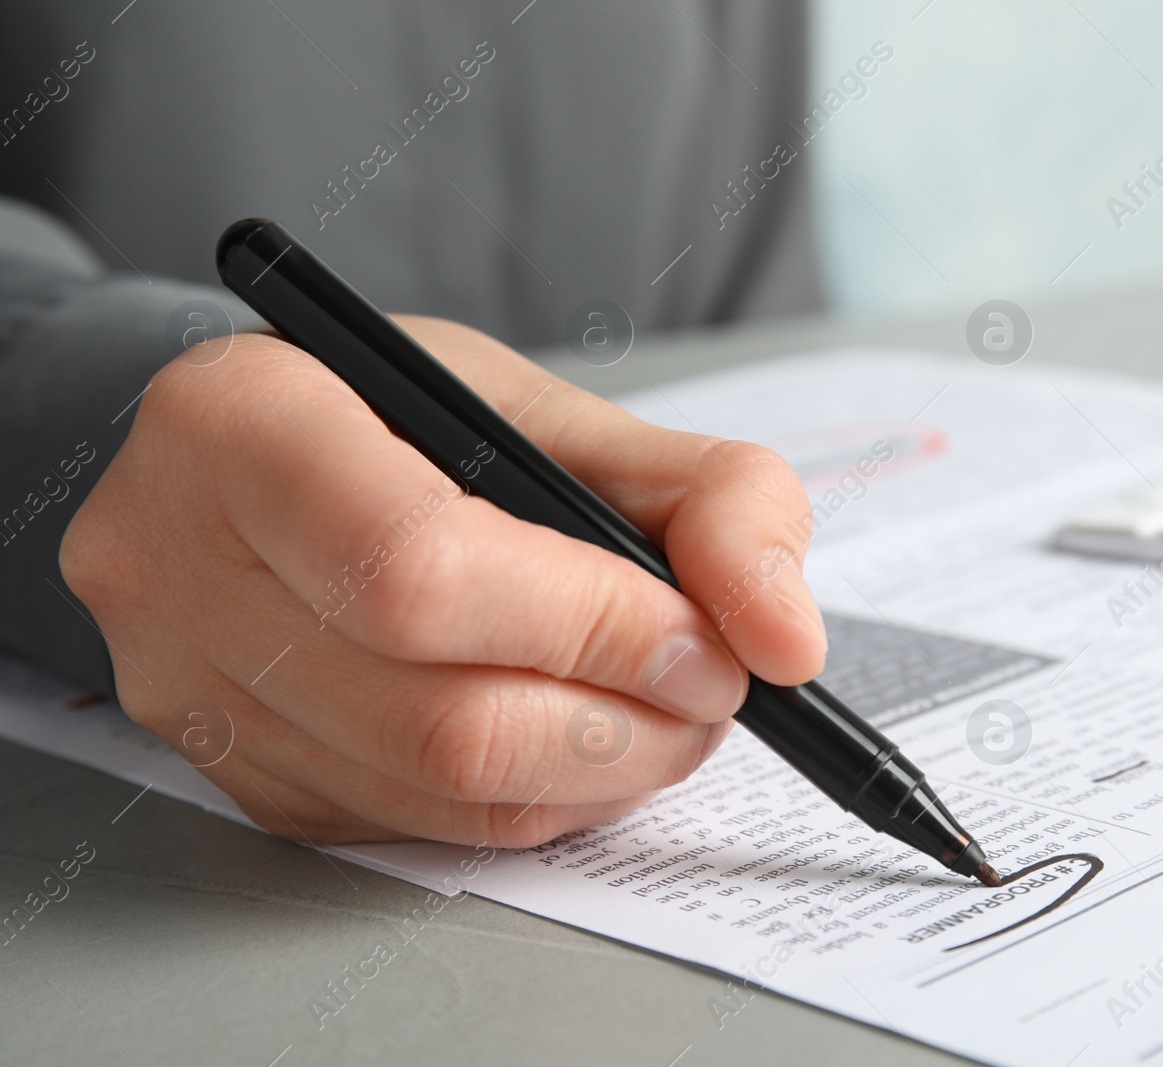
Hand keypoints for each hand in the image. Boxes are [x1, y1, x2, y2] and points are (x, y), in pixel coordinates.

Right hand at [60, 316, 826, 846]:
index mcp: (243, 425)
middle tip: (708, 689)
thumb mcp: (557, 405)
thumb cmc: (403, 418)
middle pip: (442, 716)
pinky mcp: (236, 774)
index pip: (423, 570)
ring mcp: (194, 687)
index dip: (593, 626)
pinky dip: (535, 799)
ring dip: (602, 773)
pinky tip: (575, 739)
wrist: (261, 461)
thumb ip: (706, 494)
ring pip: (439, 794)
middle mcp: (179, 566)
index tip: (703, 642)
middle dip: (626, 722)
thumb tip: (788, 638)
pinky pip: (418, 827)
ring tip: (661, 711)